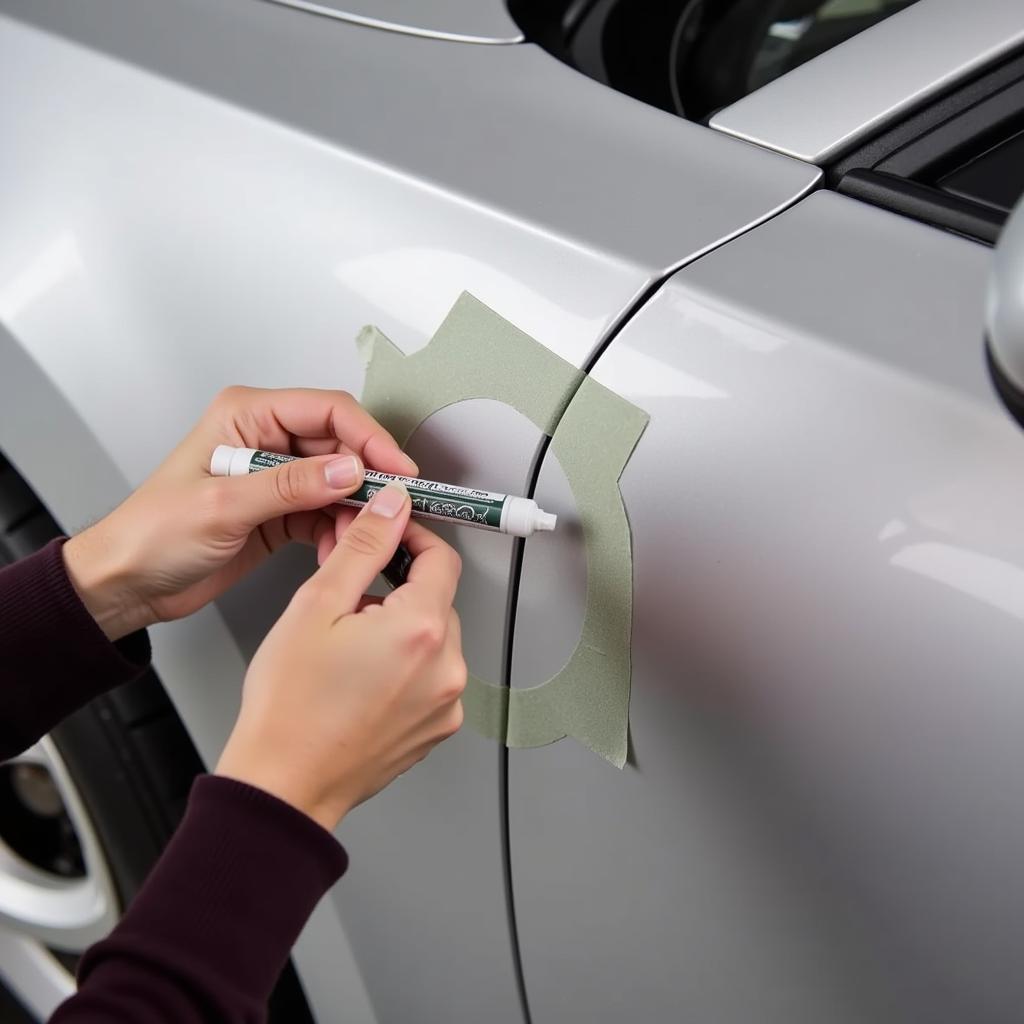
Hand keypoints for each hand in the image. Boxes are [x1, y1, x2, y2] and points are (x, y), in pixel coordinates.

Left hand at [62, 386, 416, 640]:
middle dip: (367, 479)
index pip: (327, 411)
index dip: (368, 438)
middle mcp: (266, 439)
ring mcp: (276, 476)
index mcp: (248, 416)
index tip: (397, 470)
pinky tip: (339, 549)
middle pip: (341, 446)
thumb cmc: (151, 534)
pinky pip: (327, 513)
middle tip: (389, 511)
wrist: (128, 583)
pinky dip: (339, 531)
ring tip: (360, 539)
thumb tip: (349, 472)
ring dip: (356, 511)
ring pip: (340, 482)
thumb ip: (290, 486)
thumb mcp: (223, 506)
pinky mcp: (281, 510)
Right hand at [215, 481, 465, 830]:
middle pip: (438, 600)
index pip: (441, 558)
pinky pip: (432, 677)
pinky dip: (406, 667)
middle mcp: (447, 668)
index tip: (390, 535)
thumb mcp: (317, 605)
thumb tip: (392, 507)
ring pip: (434, 639)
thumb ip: (363, 546)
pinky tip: (363, 680)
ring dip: (402, 631)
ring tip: (350, 651)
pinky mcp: (437, 728)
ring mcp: (446, 704)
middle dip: (400, 590)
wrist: (284, 785)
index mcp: (421, 630)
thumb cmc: (289, 707)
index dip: (413, 538)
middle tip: (350, 603)